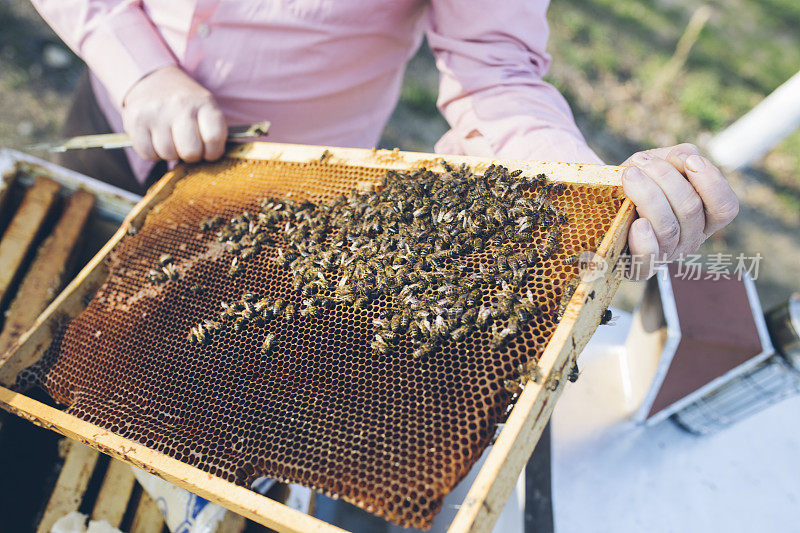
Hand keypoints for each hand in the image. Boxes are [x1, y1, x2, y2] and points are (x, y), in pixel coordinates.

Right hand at [121, 65, 227, 162]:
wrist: (153, 80)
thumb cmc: (187, 105)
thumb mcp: (207, 109)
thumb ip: (213, 134)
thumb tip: (209, 161)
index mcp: (205, 103)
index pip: (214, 138)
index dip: (213, 153)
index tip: (208, 151)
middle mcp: (180, 105)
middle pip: (190, 152)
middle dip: (191, 155)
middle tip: (187, 146)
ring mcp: (157, 111)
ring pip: (168, 154)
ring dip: (171, 153)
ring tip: (171, 139)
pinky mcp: (136, 119)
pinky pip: (148, 154)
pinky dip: (153, 153)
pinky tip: (156, 139)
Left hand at [620, 143, 738, 279]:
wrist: (600, 200)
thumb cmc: (638, 180)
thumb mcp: (661, 161)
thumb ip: (681, 155)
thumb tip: (686, 158)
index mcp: (704, 216)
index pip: (724, 207)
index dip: (712, 182)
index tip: (690, 160)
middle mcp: (690, 238)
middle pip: (691, 210)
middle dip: (666, 179)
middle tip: (641, 161)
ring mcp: (666, 254)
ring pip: (668, 228)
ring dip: (648, 196)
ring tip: (629, 175)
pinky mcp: (639, 267)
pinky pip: (648, 258)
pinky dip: (645, 240)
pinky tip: (637, 224)